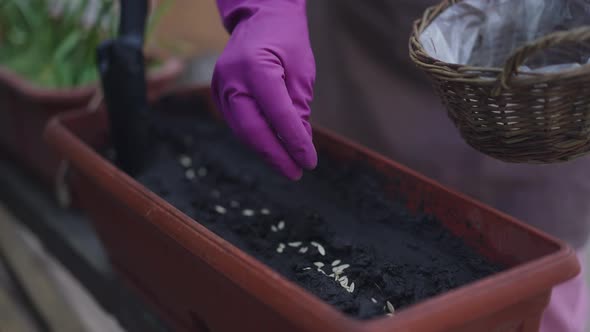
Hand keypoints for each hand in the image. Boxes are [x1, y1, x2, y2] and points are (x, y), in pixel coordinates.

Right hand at [212, 0, 316, 179]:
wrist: (259, 16)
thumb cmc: (286, 39)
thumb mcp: (302, 70)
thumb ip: (299, 107)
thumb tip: (299, 143)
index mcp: (256, 67)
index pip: (278, 115)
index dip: (295, 142)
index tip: (310, 161)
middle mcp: (232, 78)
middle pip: (252, 130)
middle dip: (276, 156)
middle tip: (296, 173)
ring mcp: (220, 87)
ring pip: (243, 130)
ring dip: (266, 150)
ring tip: (288, 164)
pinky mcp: (218, 94)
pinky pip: (238, 123)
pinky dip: (256, 138)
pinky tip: (273, 148)